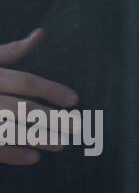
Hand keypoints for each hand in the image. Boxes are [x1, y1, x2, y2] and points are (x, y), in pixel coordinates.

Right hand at [0, 28, 76, 165]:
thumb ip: (10, 51)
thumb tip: (41, 34)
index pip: (23, 81)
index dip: (50, 90)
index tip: (75, 100)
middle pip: (20, 108)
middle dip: (50, 118)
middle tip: (77, 127)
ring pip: (7, 130)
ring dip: (35, 138)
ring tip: (61, 145)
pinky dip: (12, 154)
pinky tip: (34, 158)